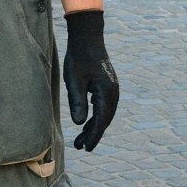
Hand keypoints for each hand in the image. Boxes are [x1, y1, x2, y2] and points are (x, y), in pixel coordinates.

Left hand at [63, 10, 118, 151]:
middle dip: (93, 134)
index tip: (86, 148)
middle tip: (80, 147)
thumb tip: (79, 123)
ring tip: (81, 139)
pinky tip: (87, 122)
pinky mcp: (108, 85)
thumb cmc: (78, 57)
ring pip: (105, 114)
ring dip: (95, 127)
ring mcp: (113, 88)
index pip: (101, 120)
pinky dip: (97, 117)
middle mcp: (113, 92)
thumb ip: (77, 101)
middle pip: (105, 120)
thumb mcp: (74, 80)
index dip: (94, 136)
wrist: (87, 37)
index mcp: (106, 92)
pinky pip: (105, 107)